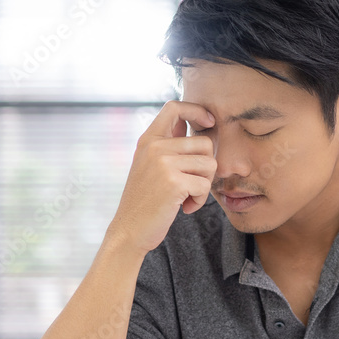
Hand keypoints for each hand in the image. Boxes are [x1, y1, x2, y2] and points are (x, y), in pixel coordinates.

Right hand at [106, 101, 216, 254]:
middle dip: (206, 167)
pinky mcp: (173, 183)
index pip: (174, 107)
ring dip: (204, 185)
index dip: (196, 110)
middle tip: (193, 184)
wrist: (129, 230)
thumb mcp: (149, 165)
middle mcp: (154, 147)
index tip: (208, 122)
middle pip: (204, 142)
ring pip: (210, 164)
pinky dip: (200, 200)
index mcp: (148, 139)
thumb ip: (168, 144)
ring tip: (187, 196)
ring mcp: (163, 164)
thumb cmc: (144, 201)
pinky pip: (205, 185)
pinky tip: (184, 207)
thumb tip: (193, 123)